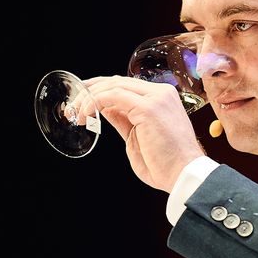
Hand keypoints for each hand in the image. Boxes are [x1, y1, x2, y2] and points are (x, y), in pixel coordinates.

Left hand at [80, 75, 205, 191]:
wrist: (184, 175)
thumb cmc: (165, 164)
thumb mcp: (137, 136)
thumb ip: (123, 119)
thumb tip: (103, 108)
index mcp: (161, 99)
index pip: (125, 85)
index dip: (100, 89)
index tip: (82, 100)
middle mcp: (161, 93)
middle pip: (117, 81)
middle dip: (91, 91)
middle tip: (73, 105)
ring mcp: (156, 98)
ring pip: (113, 85)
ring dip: (89, 97)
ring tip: (77, 113)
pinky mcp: (148, 108)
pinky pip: (113, 96)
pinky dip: (95, 102)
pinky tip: (86, 114)